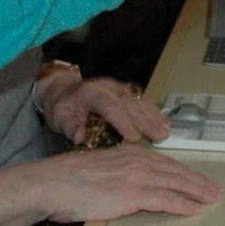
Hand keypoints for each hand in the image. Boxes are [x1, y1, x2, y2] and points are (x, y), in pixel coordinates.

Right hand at [32, 145, 222, 223]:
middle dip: (198, 182)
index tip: (197, 179)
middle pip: (176, 171)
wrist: (51, 184)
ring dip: (197, 193)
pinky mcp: (132, 193)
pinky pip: (165, 200)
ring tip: (212, 200)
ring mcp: (136, 176)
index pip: (164, 163)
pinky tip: (195, 210)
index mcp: (128, 154)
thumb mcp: (97, 169)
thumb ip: (114, 174)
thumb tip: (120, 185)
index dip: (183, 172)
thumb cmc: (67, 180)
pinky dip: (183, 205)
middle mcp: (136, 161)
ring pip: (176, 184)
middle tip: (215, 190)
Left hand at [40, 75, 169, 144]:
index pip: (109, 106)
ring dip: (154, 117)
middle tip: (157, 137)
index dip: (123, 122)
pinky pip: (143, 102)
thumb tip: (79, 137)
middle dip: (145, 121)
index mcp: (91, 93)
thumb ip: (69, 126)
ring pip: (140, 102)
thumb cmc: (63, 105)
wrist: (64, 90)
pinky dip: (155, 113)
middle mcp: (108, 88)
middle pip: (129, 104)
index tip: (133, 137)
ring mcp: (119, 89)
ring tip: (165, 132)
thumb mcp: (59, 116)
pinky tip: (165, 123)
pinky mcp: (126, 93)